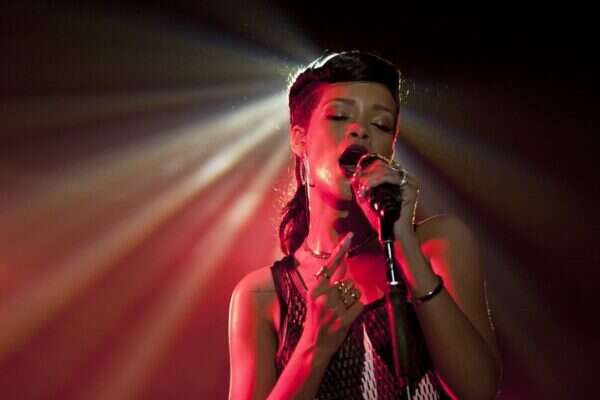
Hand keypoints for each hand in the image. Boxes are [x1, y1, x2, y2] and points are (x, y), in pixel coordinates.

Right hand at [300, 232, 364, 354]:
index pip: (330, 265)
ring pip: (355, 291)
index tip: (349, 237)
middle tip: (339, 301)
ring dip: (352, 299)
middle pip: (347, 279)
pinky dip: (357, 309)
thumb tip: (341, 265)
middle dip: (347, 289)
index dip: (340, 250)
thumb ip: (325, 283)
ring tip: (341, 310)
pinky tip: (347, 316)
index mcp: (315, 289)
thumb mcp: (314, 298)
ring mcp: (333, 308)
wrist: (313, 346)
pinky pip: (360, 304)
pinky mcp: (343, 320)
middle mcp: (323, 296)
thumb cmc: (315, 320)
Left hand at [350, 154, 419, 239]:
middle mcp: (406, 179)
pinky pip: (390, 178)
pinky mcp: (410, 188)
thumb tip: (353, 177)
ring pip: (385, 170)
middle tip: (356, 181)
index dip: (368, 168)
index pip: (382, 165)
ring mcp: (410, 182)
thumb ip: (362, 188)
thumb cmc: (382, 219)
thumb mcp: (369, 200)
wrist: (393, 234)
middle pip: (383, 165)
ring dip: (370, 178)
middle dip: (367, 173)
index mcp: (399, 180)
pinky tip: (367, 188)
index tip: (355, 176)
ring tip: (362, 187)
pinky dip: (376, 181)